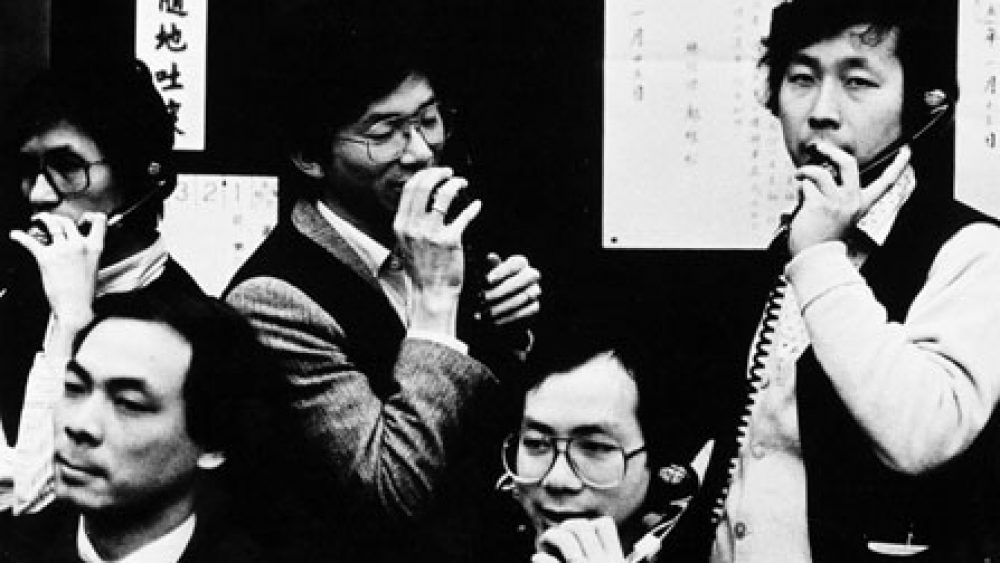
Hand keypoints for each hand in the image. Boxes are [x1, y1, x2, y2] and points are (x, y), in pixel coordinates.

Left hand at [10, 212, 105, 352]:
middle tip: (51, 221)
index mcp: (94, 247)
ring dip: (43, 219)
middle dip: (58, 219)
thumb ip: (86, 251)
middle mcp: (79, 245)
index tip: (84, 218)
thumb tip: (73, 242)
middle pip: (68, 221)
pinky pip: (30, 241)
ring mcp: (62, 250)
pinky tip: (15, 235)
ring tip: (37, 219)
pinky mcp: (46, 258)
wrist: (75, 307)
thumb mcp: (93, 266)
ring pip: (52, 224)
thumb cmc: (83, 291)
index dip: (91, 216)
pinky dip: (20, 236)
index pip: (99, 221)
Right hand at [393, 166, 481, 334]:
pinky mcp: (450, 241)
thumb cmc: (421, 270)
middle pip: (424, 186)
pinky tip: (476, 205)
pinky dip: (472, 208)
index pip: (410, 189)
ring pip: (444, 196)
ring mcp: (431, 233)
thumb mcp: (405, 244)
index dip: (424, 175)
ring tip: (462, 184)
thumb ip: (411, 222)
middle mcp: (413, 227)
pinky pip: (463, 216)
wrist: (431, 294)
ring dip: (455, 184)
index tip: (435, 173)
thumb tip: (423, 200)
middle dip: (439, 173)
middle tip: (449, 173)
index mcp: (400, 225)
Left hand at [482, 252, 541, 325]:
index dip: (502, 271)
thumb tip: (491, 257)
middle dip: (502, 290)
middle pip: (524, 279)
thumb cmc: (491, 285)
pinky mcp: (534, 307)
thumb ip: (490, 267)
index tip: (487, 280)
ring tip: (487, 312)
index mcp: (520, 263)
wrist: (498, 305)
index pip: (515, 263)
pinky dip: (509, 317)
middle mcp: (531, 275)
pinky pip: (525, 312)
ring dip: (503, 306)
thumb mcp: (489, 275)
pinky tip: (495, 321)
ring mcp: (535, 291)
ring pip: (524, 296)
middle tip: (484, 298)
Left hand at [532, 517, 625, 562]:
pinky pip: (547, 561)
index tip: (584, 532)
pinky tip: (538, 559)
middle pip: (581, 526)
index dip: (591, 523)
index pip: (604, 525)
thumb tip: (597, 539)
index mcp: (615, 560)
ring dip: (551, 537)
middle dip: (567, 526)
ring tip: (545, 542)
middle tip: (560, 534)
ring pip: (564, 539)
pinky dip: (540, 558)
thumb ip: (608, 556)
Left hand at [787, 142, 910, 256]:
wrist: (814, 260)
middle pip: (848, 163)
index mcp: (861, 205)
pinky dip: (799, 190)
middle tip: (819, 148)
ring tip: (799, 177)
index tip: (907, 151)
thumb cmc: (821, 239)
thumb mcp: (837, 215)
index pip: (886, 183)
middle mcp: (852, 201)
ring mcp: (836, 202)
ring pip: (820, 172)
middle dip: (832, 151)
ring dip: (805, 171)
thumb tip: (818, 171)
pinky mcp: (819, 204)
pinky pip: (805, 185)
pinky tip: (799, 203)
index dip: (898, 166)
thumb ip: (834, 195)